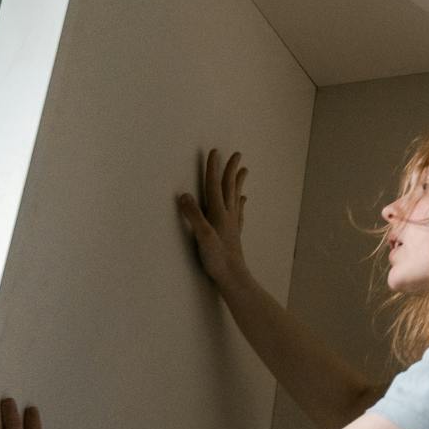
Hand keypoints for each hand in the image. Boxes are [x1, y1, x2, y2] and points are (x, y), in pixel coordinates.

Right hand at [178, 147, 248, 285]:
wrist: (233, 277)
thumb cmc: (217, 259)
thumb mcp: (202, 236)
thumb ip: (193, 215)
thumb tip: (184, 194)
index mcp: (219, 213)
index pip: (214, 186)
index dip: (213, 168)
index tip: (214, 152)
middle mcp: (228, 215)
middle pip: (229, 187)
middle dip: (231, 170)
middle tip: (236, 154)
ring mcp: (233, 223)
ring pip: (236, 197)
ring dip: (238, 182)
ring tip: (244, 170)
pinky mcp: (234, 233)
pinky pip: (239, 212)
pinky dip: (240, 202)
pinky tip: (244, 200)